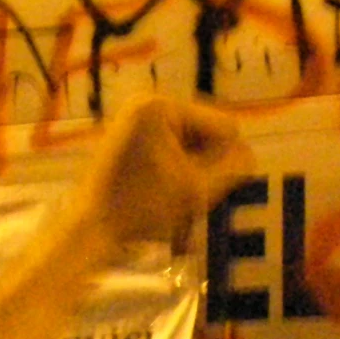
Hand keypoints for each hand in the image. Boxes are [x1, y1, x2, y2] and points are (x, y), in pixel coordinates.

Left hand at [70, 97, 255, 255]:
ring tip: (187, 203)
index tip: (214, 191)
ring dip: (195, 173)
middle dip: (209, 165)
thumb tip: (250, 157)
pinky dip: (176, 175)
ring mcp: (133, 122)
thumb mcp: (197, 190)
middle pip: (204, 134)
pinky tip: (173, 200)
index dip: (229, 161)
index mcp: (161, 107)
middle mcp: (145, 105)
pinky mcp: (127, 142)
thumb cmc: (141, 209)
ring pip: (188, 145)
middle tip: (201, 198)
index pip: (223, 127)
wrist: (90, 233)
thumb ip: (232, 169)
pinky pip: (168, 152)